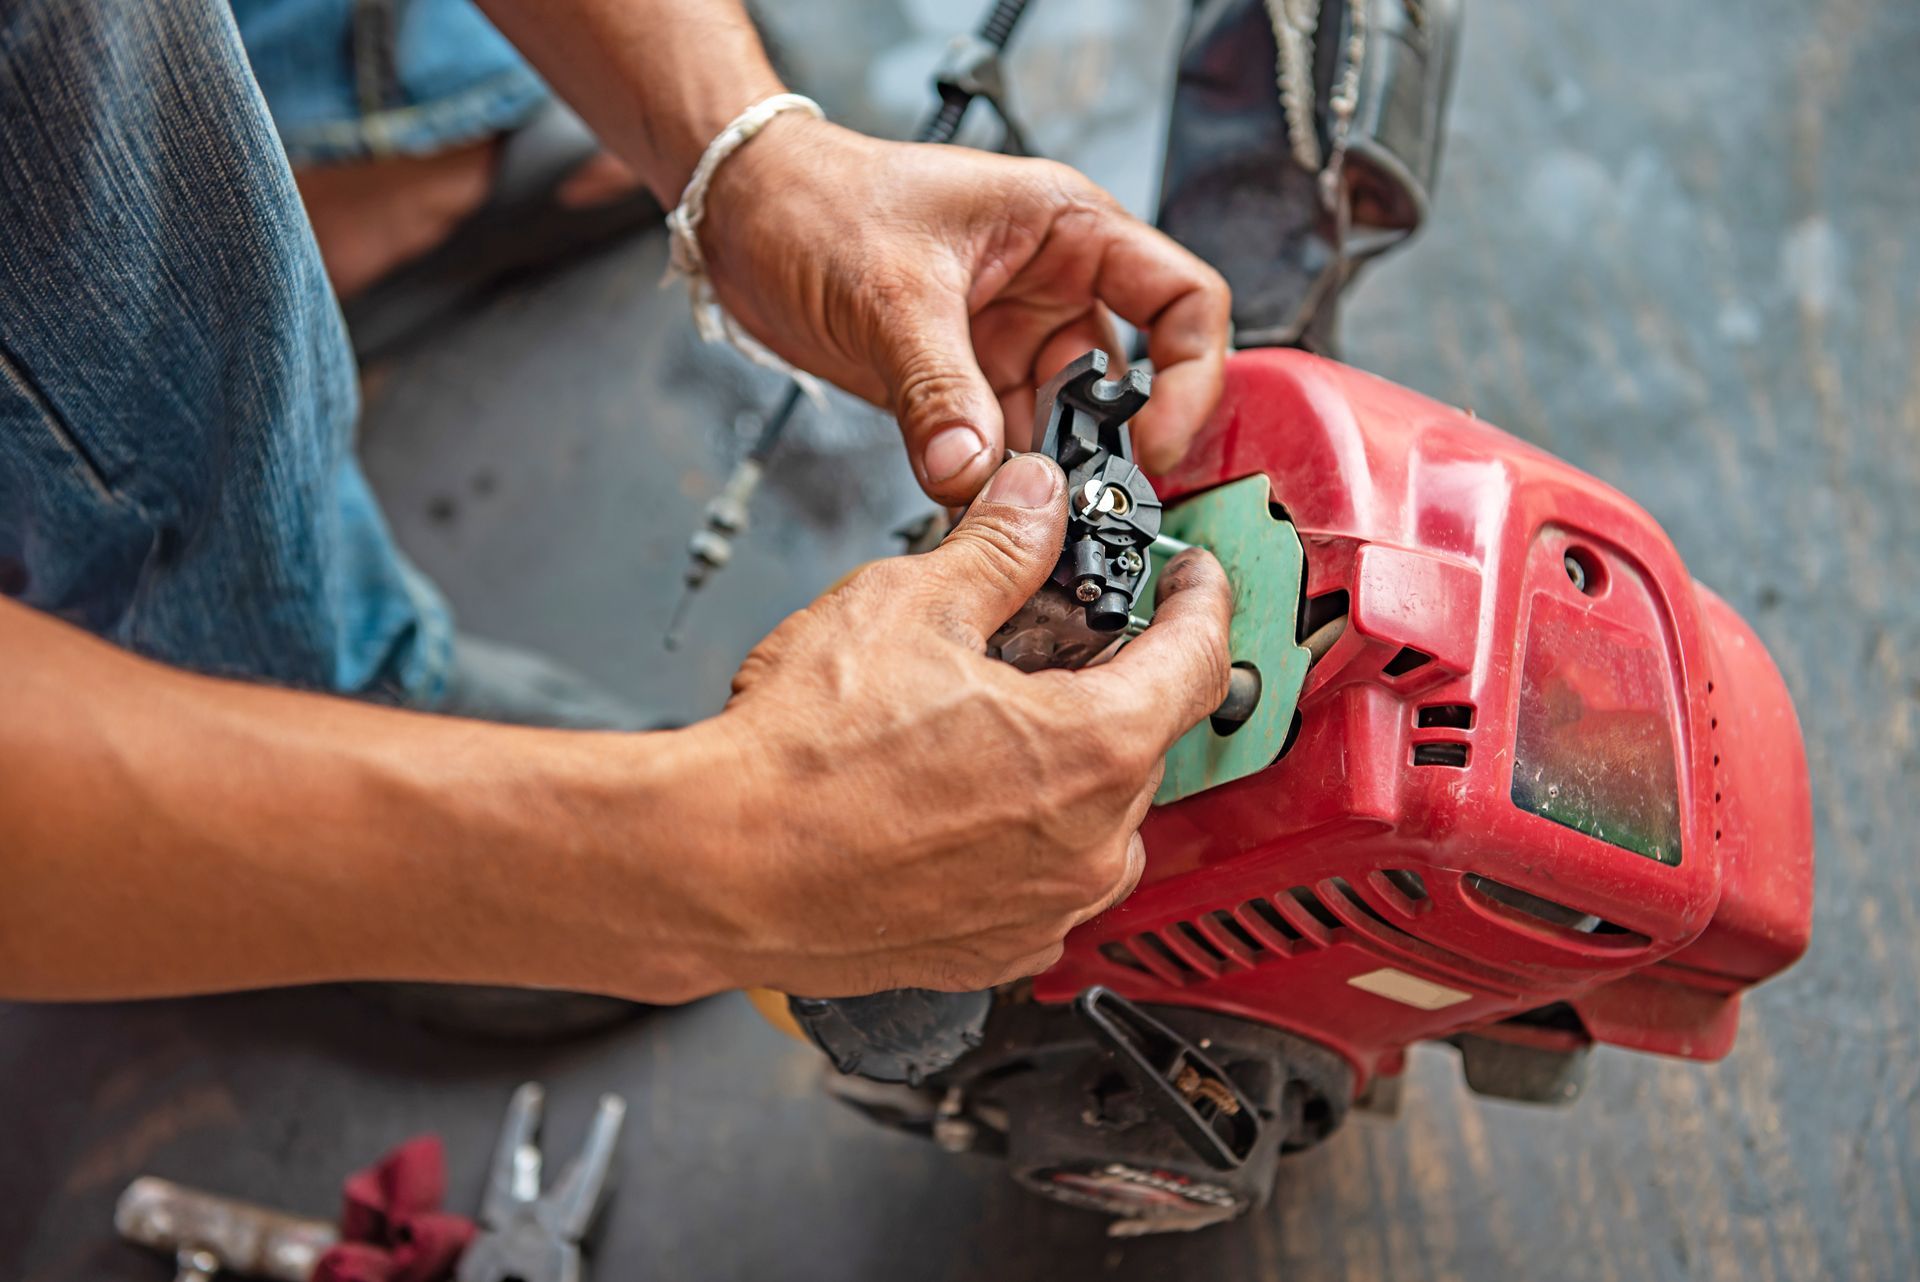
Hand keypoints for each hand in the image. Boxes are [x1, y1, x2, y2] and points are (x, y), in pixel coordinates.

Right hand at [691, 454, 1231, 996]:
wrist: (717, 867)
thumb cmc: (802, 757)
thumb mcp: (911, 603)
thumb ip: (1000, 549)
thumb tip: (1035, 503)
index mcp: (1094, 748)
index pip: (1197, 657)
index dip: (1200, 599)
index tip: (1192, 580)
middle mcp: (1090, 843)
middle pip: (1139, 737)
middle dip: (1101, 680)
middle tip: (1037, 643)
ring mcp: (1045, 908)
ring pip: (1095, 816)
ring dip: (1062, 766)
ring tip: (976, 727)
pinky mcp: (995, 951)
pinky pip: (1043, 880)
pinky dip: (1021, 837)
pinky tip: (952, 800)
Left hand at [700, 118, 1231, 503]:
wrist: (739, 214)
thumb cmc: (817, 199)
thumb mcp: (890, 291)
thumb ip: (937, 391)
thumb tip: (973, 475)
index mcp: (1067, 228)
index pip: (1184, 300)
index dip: (1190, 378)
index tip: (1153, 442)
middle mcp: (1052, 284)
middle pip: (1131, 378)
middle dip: (1112, 444)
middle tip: (1086, 499)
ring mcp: (1009, 337)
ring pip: (1064, 423)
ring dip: (1048, 472)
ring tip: (1022, 511)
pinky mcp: (965, 381)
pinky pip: (1006, 443)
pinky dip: (999, 480)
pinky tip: (981, 505)